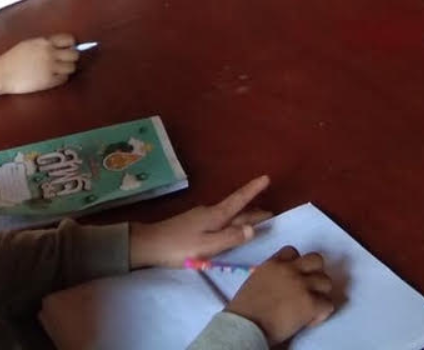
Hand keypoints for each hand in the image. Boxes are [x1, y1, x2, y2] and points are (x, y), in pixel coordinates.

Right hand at [0, 34, 79, 95]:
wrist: (3, 73)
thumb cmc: (13, 58)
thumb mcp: (29, 44)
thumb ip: (44, 43)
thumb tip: (59, 45)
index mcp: (44, 42)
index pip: (68, 39)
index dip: (71, 44)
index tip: (68, 48)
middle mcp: (50, 53)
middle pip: (74, 54)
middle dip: (72, 57)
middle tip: (66, 60)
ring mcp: (50, 68)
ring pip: (71, 67)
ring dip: (68, 68)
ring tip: (60, 69)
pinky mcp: (48, 81)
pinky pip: (64, 78)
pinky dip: (62, 78)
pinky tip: (55, 77)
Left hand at [129, 175, 271, 268]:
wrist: (151, 244)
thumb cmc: (180, 247)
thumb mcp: (208, 246)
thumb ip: (230, 237)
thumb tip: (253, 228)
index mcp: (215, 216)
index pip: (239, 201)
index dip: (253, 190)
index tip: (266, 177)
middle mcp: (210, 212)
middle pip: (237, 209)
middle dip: (254, 210)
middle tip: (272, 213)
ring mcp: (202, 217)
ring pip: (229, 214)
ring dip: (244, 215)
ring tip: (257, 219)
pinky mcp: (195, 224)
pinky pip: (221, 220)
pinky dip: (232, 221)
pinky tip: (231, 227)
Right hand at [227, 247, 333, 344]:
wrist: (247, 324)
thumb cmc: (246, 308)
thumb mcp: (256, 280)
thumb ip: (271, 274)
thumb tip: (281, 283)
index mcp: (274, 263)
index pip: (293, 252)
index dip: (296, 264)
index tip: (294, 276)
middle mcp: (290, 269)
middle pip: (316, 260)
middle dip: (315, 273)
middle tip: (309, 287)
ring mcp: (301, 285)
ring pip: (326, 281)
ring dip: (321, 293)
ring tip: (311, 305)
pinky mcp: (310, 303)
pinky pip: (328, 304)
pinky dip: (322, 313)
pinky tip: (310, 320)